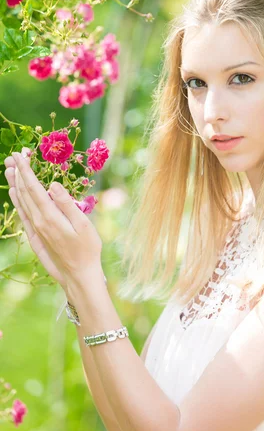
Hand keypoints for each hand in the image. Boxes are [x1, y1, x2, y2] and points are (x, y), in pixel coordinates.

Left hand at [4, 148, 102, 288]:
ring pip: (21, 202)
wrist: (79, 276)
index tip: (20, 154)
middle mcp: (38, 222)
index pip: (33, 187)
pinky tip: (14, 194)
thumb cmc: (87, 250)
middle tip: (12, 155)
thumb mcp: (83, 225)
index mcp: (50, 216)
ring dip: (15, 184)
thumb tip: (52, 185)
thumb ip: (67, 204)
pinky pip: (23, 214)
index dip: (26, 170)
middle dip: (18, 172)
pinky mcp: (36, 237)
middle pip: (24, 192)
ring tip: (9, 169)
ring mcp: (35, 230)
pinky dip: (17, 201)